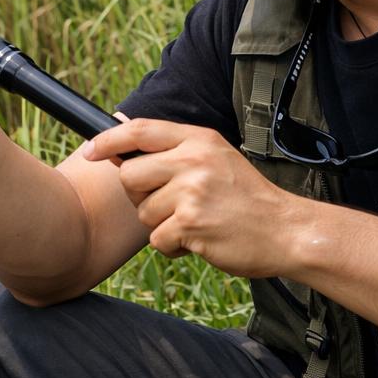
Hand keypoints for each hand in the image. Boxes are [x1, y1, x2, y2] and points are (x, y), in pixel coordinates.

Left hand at [86, 119, 303, 277]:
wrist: (286, 231)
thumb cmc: (247, 199)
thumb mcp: (216, 158)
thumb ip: (175, 150)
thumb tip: (121, 140)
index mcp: (199, 139)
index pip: (140, 130)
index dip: (108, 140)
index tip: (90, 151)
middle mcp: (193, 160)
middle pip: (130, 176)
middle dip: (140, 197)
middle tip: (170, 205)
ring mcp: (192, 192)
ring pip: (143, 212)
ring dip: (162, 225)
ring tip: (196, 222)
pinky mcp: (191, 223)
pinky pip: (157, 239)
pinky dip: (173, 246)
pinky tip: (200, 240)